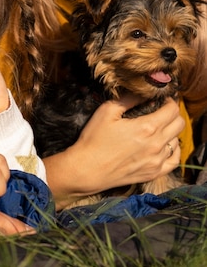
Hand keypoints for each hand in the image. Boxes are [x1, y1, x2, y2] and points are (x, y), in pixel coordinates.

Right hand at [44, 94, 183, 208]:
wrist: (88, 168)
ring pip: (176, 141)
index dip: (169, 101)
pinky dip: (173, 150)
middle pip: (179, 124)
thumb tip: (142, 94)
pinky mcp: (154, 173)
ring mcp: (157, 160)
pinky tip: (166, 146)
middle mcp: (157, 144)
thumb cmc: (94, 139)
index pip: (172, 110)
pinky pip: (174, 160)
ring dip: (170, 131)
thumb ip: (128, 99)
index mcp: (147, 127)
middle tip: (161, 111)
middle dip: (172, 114)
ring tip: (159, 128)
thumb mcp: (106, 111)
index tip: (162, 100)